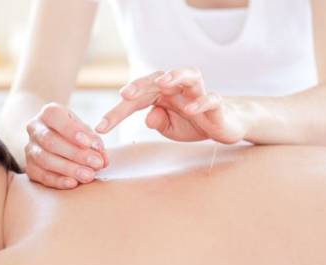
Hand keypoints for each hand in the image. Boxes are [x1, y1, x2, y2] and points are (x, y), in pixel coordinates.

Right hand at [25, 103, 108, 188]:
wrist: (58, 140)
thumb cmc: (75, 133)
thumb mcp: (86, 131)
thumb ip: (94, 142)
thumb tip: (102, 160)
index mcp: (48, 113)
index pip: (55, 117)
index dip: (72, 131)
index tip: (89, 143)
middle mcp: (35, 128)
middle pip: (50, 141)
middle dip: (75, 154)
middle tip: (96, 164)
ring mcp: (30, 148)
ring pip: (45, 159)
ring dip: (69, 169)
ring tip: (88, 176)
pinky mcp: (29, 166)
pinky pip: (41, 175)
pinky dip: (58, 180)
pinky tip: (73, 183)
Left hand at [95, 68, 248, 142]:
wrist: (224, 125)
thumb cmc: (192, 122)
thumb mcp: (169, 128)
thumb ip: (157, 122)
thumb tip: (148, 118)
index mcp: (161, 94)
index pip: (136, 99)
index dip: (117, 112)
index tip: (101, 127)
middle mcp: (178, 88)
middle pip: (156, 80)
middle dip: (140, 85)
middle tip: (124, 94)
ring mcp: (198, 93)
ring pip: (188, 75)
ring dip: (175, 76)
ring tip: (162, 83)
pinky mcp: (216, 103)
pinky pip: (209, 98)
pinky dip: (200, 102)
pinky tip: (189, 109)